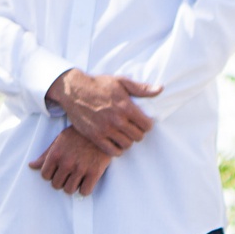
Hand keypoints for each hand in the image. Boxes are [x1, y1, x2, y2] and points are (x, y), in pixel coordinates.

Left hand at [28, 128, 111, 195]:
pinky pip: (84, 191)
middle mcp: (66, 162)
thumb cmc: (78, 135)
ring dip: (72, 186)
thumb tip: (31, 166)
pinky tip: (86, 180)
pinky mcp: (94, 172)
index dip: (51, 174)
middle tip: (69, 173)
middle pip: (56, 185)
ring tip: (77, 177)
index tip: (58, 170)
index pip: (45, 175)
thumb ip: (46, 155)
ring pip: (69, 190)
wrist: (101, 128)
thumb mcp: (59, 140)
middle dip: (61, 180)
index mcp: (56, 154)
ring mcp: (80, 168)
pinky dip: (85, 189)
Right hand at [45, 69, 159, 155]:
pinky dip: (117, 149)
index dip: (147, 124)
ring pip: (127, 145)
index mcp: (125, 106)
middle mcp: (117, 119)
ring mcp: (105, 129)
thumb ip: (141, 88)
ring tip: (123, 134)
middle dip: (138, 132)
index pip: (147, 125)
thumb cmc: (99, 85)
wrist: (74, 90)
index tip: (143, 122)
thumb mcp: (121, 81)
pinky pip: (113, 152)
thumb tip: (160, 89)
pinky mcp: (95, 137)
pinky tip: (115, 141)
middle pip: (138, 136)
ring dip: (127, 141)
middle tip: (132, 128)